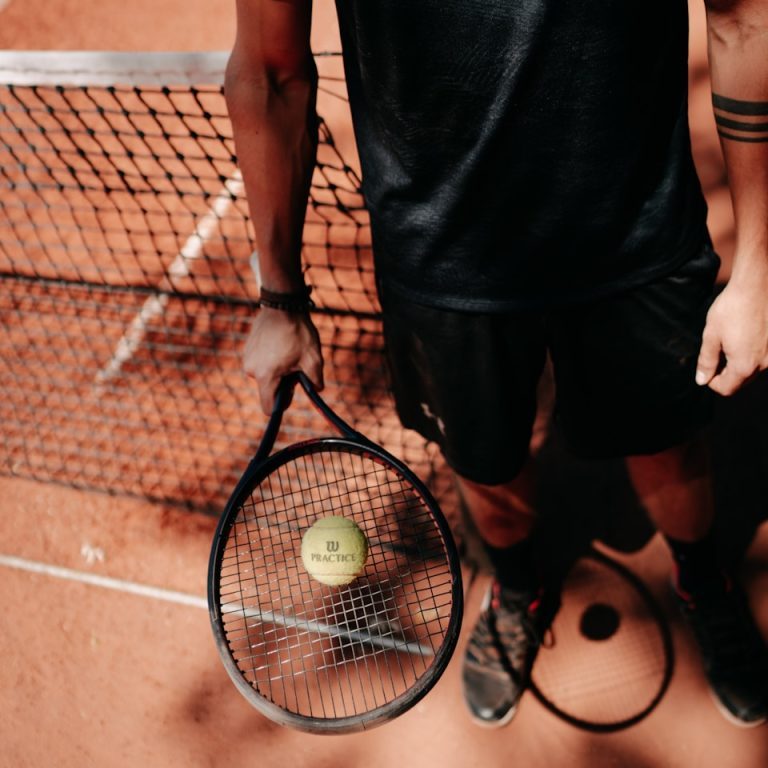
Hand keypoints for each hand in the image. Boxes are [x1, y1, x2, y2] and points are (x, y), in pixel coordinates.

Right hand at [243, 308, 323, 414]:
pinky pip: (260, 362)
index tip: (292, 388)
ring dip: (277, 370)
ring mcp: (247, 358)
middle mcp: (251, 370)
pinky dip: (270, 359)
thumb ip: (315, 381)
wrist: (283, 305)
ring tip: (288, 351)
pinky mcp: (247, 348)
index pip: (269, 408)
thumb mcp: (314, 359)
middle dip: (282, 383)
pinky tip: (280, 343)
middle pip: (268, 389)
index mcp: (265, 376)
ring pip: (264, 375)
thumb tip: (316, 390)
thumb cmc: (298, 332)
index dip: (282, 403)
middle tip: (295, 364)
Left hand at [696, 269, 767, 395]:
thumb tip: (702, 380)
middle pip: (741, 381)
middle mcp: (764, 363)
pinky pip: (763, 357)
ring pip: (753, 369)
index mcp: (744, 365)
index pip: (726, 389)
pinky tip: (744, 335)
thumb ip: (706, 361)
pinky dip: (752, 353)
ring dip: (739, 363)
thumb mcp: (711, 335)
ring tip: (730, 340)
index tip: (706, 367)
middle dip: (725, 373)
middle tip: (716, 352)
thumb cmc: (731, 308)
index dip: (712, 381)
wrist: (757, 285)